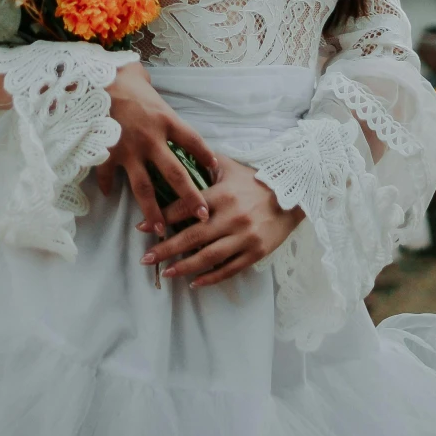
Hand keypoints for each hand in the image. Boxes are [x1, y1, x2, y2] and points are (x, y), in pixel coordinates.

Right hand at [95, 62, 219, 237]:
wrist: (91, 79)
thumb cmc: (119, 75)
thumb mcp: (142, 78)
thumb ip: (149, 87)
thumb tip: (144, 80)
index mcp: (165, 119)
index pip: (194, 141)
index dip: (206, 156)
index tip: (215, 168)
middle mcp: (151, 139)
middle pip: (175, 174)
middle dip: (190, 198)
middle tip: (202, 216)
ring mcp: (128, 150)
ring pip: (144, 188)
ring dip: (153, 210)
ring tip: (160, 228)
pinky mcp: (107, 154)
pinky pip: (107, 176)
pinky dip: (107, 186)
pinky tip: (108, 194)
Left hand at [144, 156, 298, 290]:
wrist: (294, 195)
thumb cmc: (257, 180)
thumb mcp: (231, 167)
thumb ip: (205, 162)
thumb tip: (180, 153)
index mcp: (222, 195)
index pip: (186, 208)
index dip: (162, 218)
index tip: (141, 227)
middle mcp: (232, 217)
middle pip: (192, 237)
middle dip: (166, 249)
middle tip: (146, 258)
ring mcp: (244, 237)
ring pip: (209, 257)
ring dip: (184, 267)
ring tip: (166, 273)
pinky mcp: (256, 252)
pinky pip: (229, 269)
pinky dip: (211, 278)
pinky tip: (194, 282)